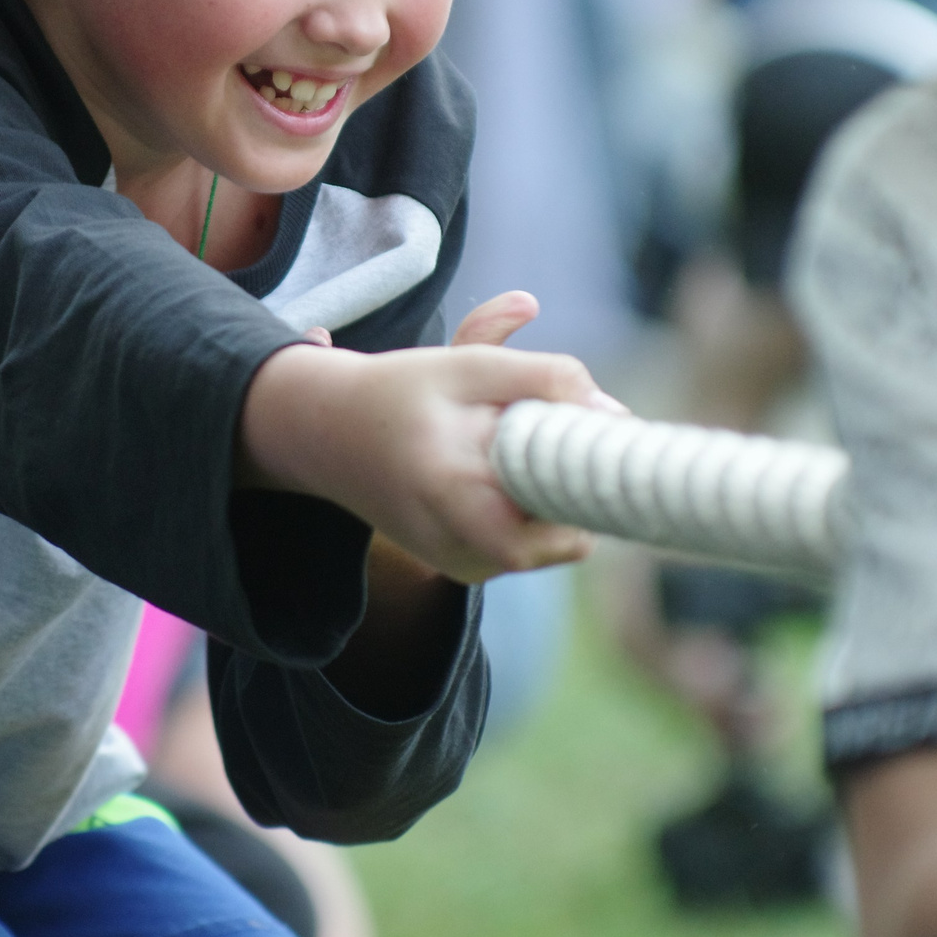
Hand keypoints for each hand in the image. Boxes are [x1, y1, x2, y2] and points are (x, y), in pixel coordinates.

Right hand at [239, 290, 621, 581]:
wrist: (323, 436)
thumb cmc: (400, 392)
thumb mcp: (468, 365)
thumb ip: (544, 378)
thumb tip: (613, 415)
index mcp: (458, 490)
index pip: (564, 526)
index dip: (592, 490)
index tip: (602, 446)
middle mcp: (458, 545)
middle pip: (566, 536)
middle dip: (573, 489)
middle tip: (561, 440)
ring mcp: (459, 566)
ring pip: (548, 543)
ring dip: (548, 500)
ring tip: (510, 453)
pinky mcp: (460, 571)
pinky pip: (523, 545)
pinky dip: (524, 511)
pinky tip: (492, 476)